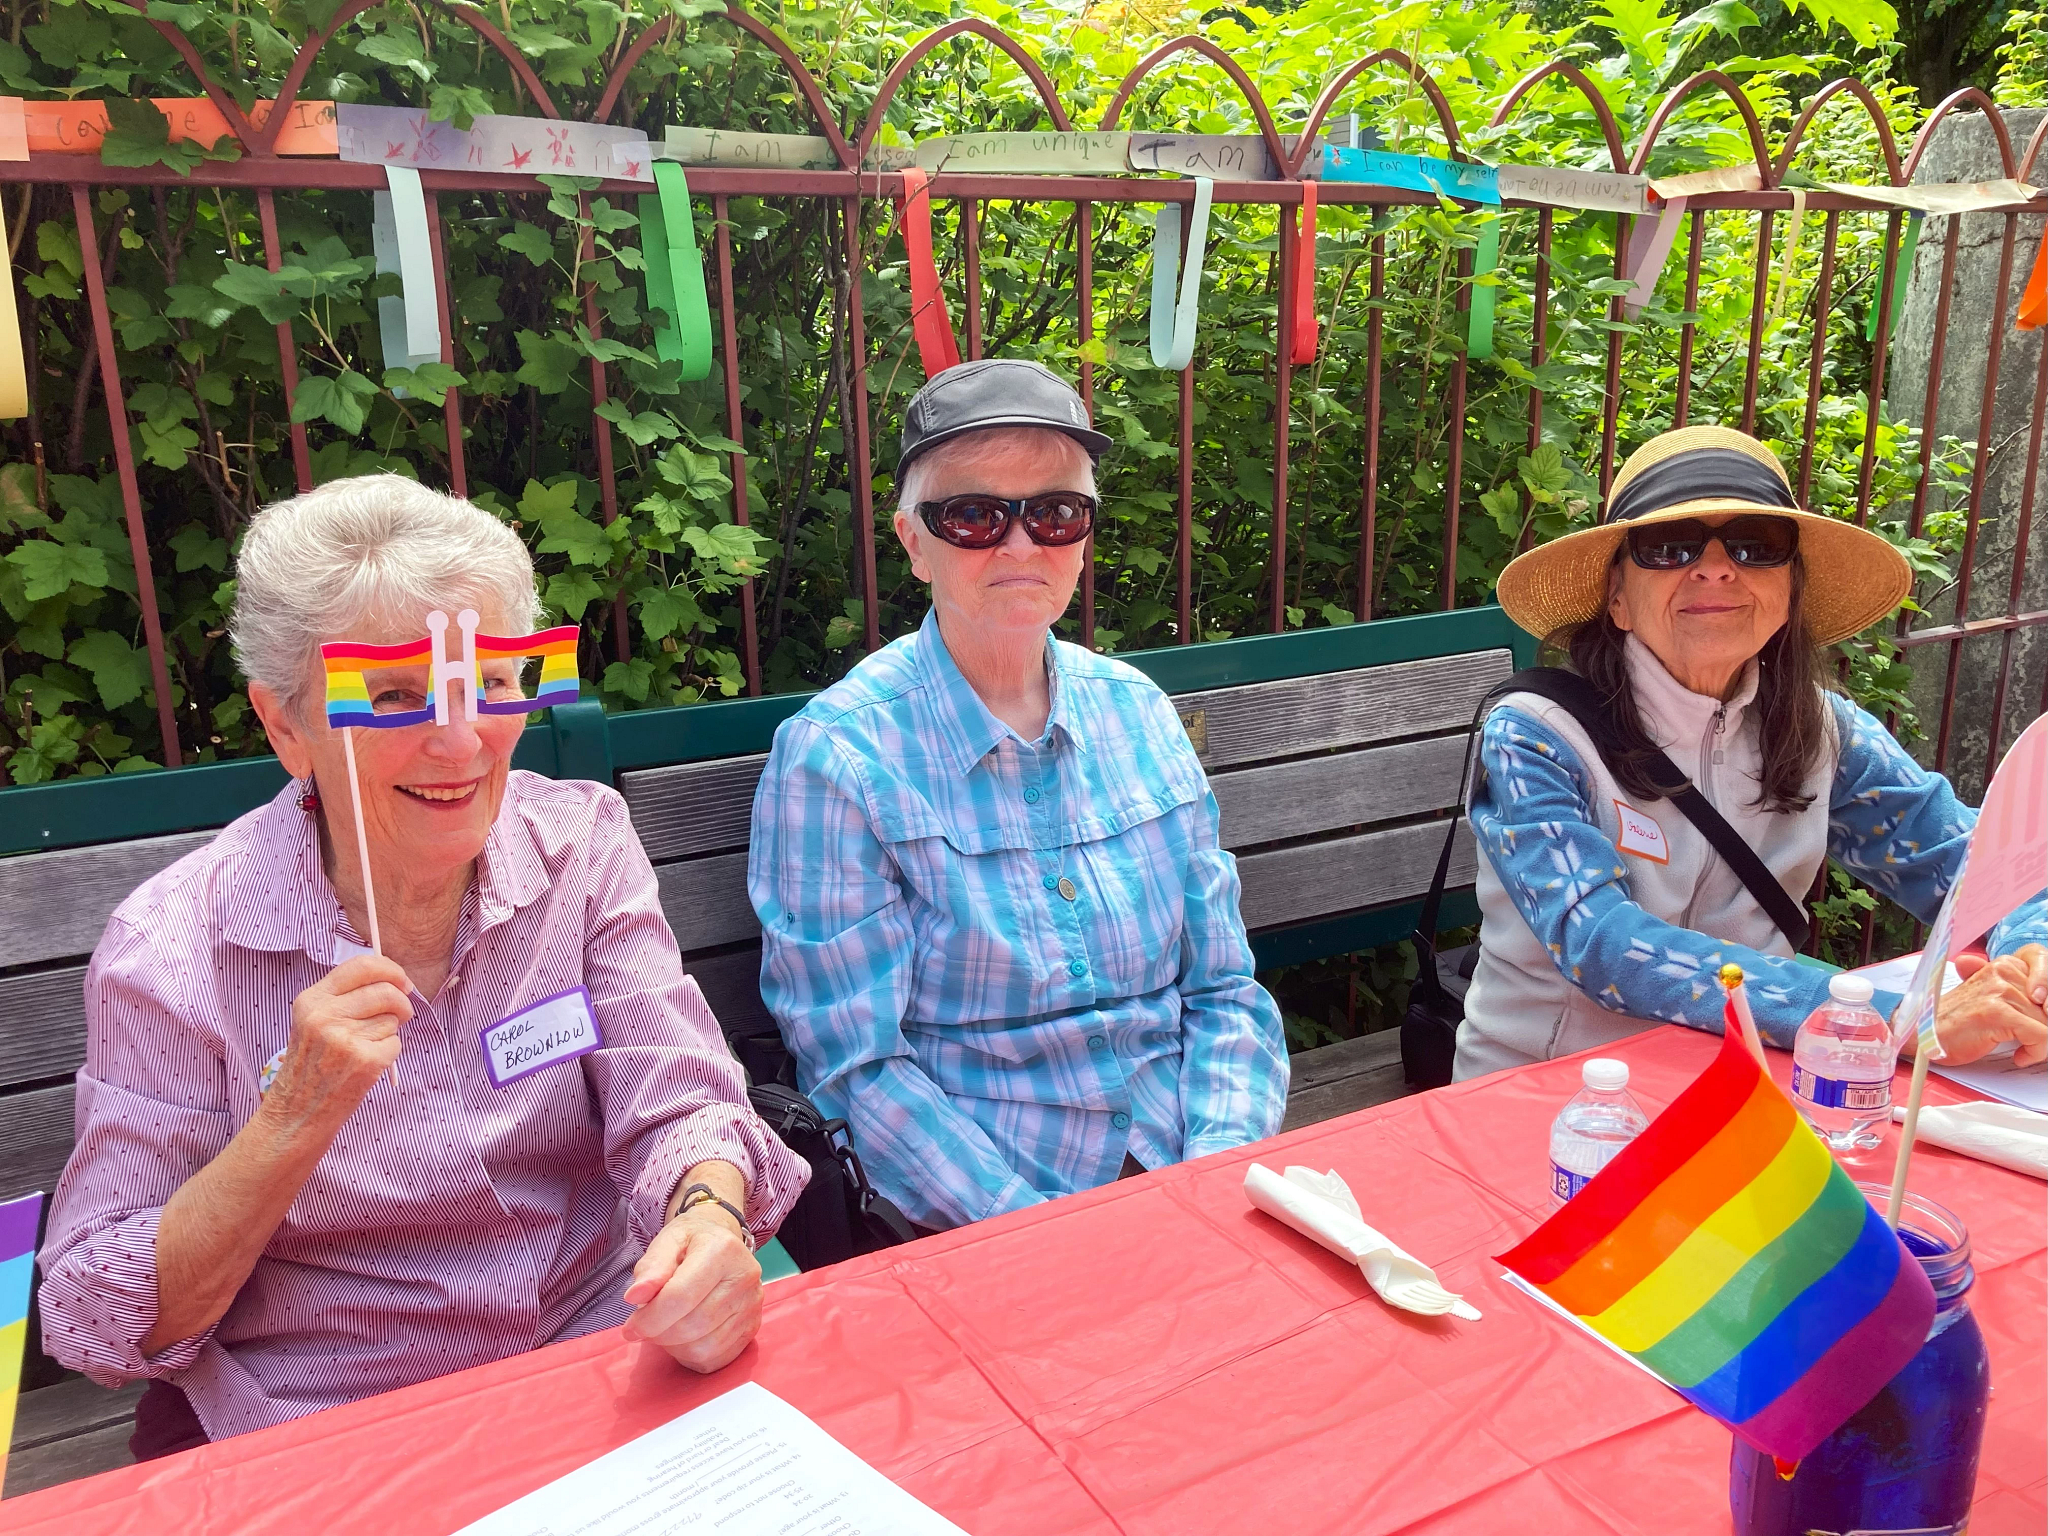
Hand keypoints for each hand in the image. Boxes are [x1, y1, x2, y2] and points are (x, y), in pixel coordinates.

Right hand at [264, 955, 412, 1130]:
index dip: (390, 970)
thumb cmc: (311, 1065)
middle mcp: (324, 1016)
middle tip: (401, 1014)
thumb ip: (343, 997)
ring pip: (393, 1018)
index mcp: (311, 1000)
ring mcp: (344, 1039)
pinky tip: (366, 1065)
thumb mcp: (312, 1021)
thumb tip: (391, 978)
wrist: (297, 1112)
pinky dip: (388, 1053)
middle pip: (385, 991)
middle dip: (401, 1002)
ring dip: (389, 1031)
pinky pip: (395, 1043)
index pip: (361, 966)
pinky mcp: (364, 1060)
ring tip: (364, 1047)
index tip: (402, 981)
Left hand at [622, 1205, 762, 1372]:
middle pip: (693, 1325)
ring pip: (705, 1348)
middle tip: (645, 1327)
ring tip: (664, 1329)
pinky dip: (691, 1356)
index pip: (681, 1296)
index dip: (650, 1319)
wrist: (721, 1242)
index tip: (630, 1327)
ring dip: (674, 1347)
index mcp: (722, 1249)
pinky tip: (682, 1339)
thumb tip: (636, 1297)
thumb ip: (651, 1268)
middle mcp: (745, 1277)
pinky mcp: (753, 1327)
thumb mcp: (667, 1241)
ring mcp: (753, 1305)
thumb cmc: (690, 1243)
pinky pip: (716, 1359)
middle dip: (659, 1334)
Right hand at [1932, 943, 2047, 1065]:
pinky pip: (2040, 1036)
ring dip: (2040, 1045)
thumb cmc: (1958, 1022)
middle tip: (2032, 1043)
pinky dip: (2036, 1052)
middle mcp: (2003, 972)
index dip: (2047, 1008)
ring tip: (2023, 1051)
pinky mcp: (1998, 1012)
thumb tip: (2044, 1000)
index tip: (2042, 1023)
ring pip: (2047, 1023)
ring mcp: (2000, 990)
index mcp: (2004, 965)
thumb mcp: (1991, 998)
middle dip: (2045, 1029)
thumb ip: (2017, 993)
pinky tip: (2020, 1056)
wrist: (1924, 1033)